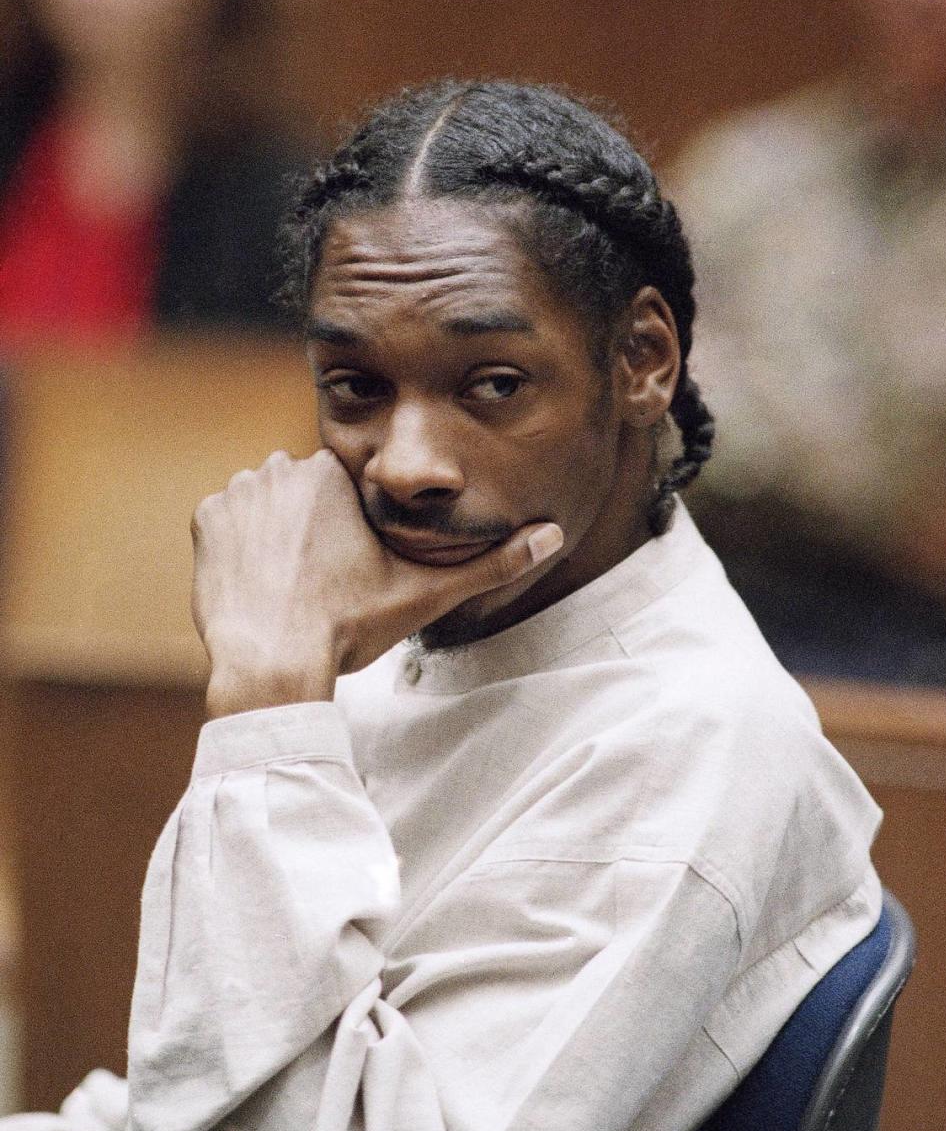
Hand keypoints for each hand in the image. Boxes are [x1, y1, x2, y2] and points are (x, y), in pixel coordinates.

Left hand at [191, 449, 562, 716]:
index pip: (349, 488)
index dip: (353, 531)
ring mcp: (240, 492)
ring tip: (292, 584)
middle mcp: (283, 468)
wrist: (272, 662)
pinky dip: (240, 548)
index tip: (352, 569)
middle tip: (324, 582)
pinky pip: (228, 521)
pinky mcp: (206, 519)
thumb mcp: (426, 594)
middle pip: (307, 493)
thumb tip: (553, 536)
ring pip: (268, 505)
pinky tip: (260, 582)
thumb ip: (492, 562)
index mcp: (338, 474)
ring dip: (277, 534)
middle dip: (315, 529)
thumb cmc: (350, 626)